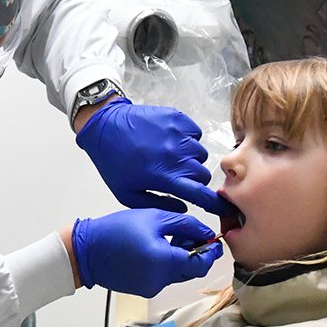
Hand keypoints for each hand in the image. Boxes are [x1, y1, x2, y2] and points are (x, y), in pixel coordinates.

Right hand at [66, 209, 220, 295]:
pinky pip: (164, 278)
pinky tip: (156, 248)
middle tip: (190, 234)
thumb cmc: (116, 230)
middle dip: (196, 253)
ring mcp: (151, 287)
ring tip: (169, 238)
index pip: (202, 264)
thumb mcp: (155, 217)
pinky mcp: (143, 289)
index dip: (212, 252)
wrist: (86, 251)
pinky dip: (167, 265)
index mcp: (166, 262)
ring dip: (181, 258)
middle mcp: (161, 280)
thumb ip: (186, 225)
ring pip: (178, 274)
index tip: (215, 241)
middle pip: (191, 270)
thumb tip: (205, 232)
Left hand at [74, 98, 229, 217]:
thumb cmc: (113, 161)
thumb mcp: (128, 194)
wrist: (104, 126)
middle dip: (195, 180)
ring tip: (170, 157)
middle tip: (178, 177)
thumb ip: (158, 205)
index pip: (201, 195)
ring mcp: (178, 134)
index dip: (215, 204)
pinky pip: (195, 133)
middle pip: (203, 174)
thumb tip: (183, 208)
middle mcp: (176, 156)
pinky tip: (170, 141)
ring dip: (190, 159)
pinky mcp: (177, 118)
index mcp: (165, 177)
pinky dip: (187, 139)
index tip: (223, 207)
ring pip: (200, 154)